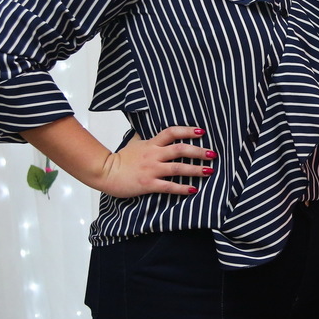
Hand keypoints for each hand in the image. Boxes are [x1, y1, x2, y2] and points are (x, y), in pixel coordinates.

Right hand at [97, 126, 215, 197]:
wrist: (105, 172)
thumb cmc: (120, 159)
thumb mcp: (133, 142)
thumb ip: (145, 137)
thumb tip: (149, 129)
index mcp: (151, 143)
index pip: (171, 132)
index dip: (187, 131)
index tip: (202, 132)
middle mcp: (154, 155)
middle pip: (180, 149)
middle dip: (198, 151)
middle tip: (213, 154)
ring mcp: (152, 170)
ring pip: (177, 168)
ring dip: (195, 169)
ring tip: (209, 171)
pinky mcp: (149, 184)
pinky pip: (169, 186)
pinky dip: (182, 188)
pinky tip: (193, 189)